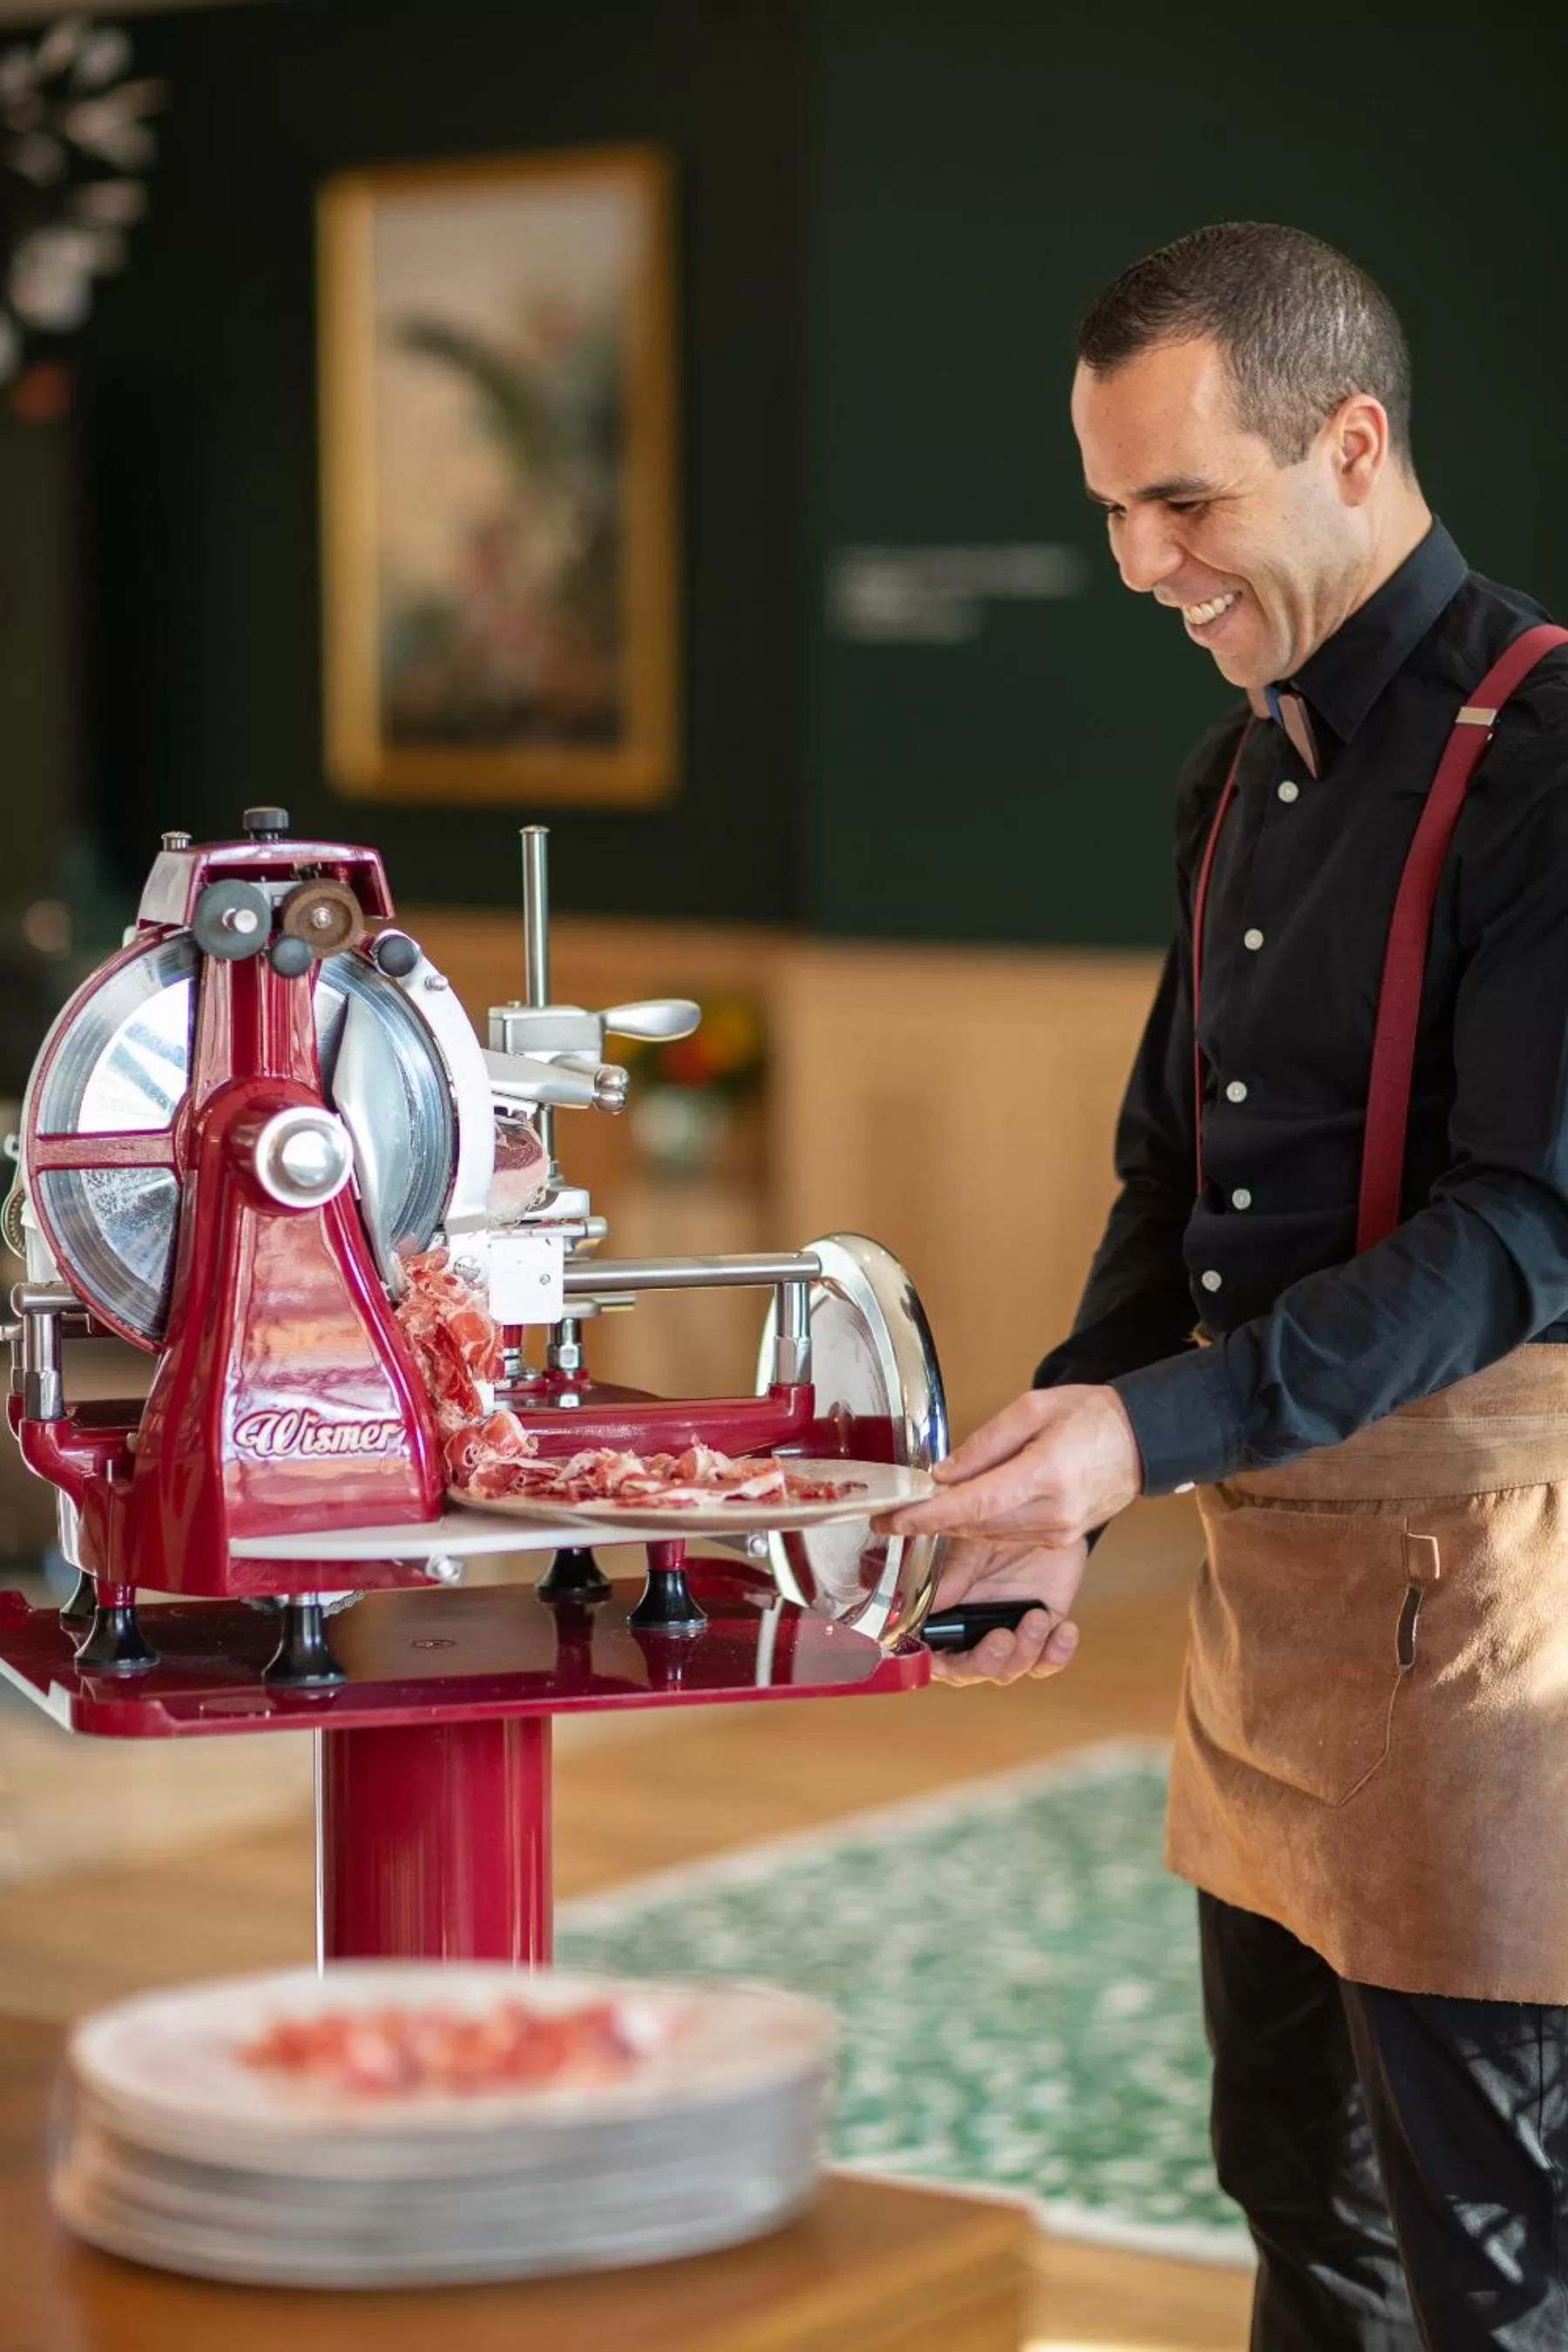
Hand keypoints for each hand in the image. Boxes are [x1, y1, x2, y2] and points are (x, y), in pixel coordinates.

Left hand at [876, 1384, 1141, 1544]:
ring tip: (921, 1509)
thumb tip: (944, 1474)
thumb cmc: (1093, 1416)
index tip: (891, 1521)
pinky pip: (1007, 1534)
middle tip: (890, 1515)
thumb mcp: (1033, 1409)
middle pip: (974, 1525)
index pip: (972, 1504)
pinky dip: (980, 1524)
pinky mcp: (1059, 1539)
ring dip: (953, 1523)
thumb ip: (985, 1443)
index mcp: (1045, 1475)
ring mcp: (1058, 1532)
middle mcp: (1052, 1513)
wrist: (1143, 1439)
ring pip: (987, 1534)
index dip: (926, 1516)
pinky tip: (964, 1509)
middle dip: (929, 1521)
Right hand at [925, 1535, 1087, 1686]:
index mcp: (952, 1609)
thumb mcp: (973, 1547)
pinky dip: (1057, 1654)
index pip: (934, 1651)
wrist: (1052, 1513)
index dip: (935, 1664)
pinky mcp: (1045, 1632)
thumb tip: (920, 1605)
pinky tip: (1064, 1630)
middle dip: (985, 1663)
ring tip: (1038, 1618)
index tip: (943, 1661)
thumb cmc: (1003, 1525)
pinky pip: (1048, 1661)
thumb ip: (952, 1577)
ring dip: (1024, 1651)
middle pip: (969, 1671)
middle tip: (1002, 1639)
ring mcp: (1012, 1632)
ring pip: (1010, 1670)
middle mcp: (977, 1627)